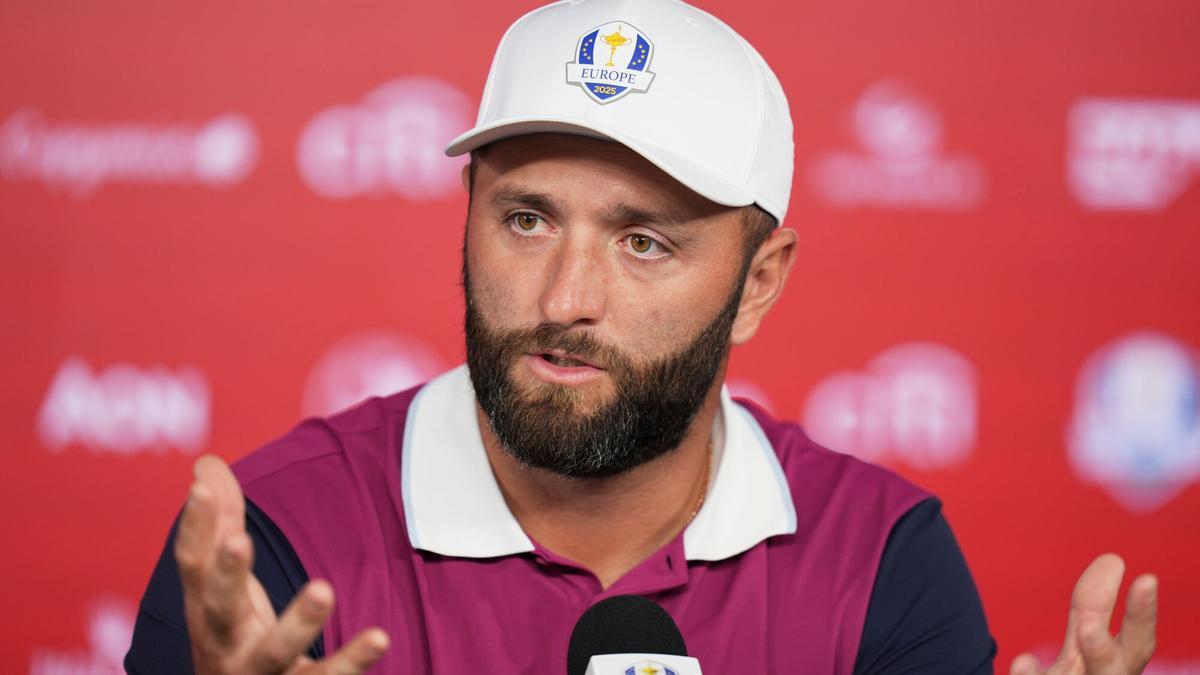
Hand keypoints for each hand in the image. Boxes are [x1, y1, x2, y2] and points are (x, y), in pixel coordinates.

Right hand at [176, 455, 389, 673]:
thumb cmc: (232, 638)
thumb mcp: (221, 586)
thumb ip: (221, 525)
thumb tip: (206, 463)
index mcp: (206, 610)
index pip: (193, 566)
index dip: (195, 527)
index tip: (201, 488)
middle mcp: (224, 644)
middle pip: (220, 610)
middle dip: (227, 576)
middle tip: (238, 540)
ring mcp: (259, 674)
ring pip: (274, 652)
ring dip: (297, 623)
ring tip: (322, 589)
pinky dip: (352, 662)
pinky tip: (380, 638)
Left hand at [1010, 553, 1156, 674]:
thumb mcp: (1083, 649)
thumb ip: (1093, 609)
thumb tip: (1114, 559)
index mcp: (1111, 673)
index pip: (1135, 647)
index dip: (1141, 616)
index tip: (1145, 577)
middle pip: (1114, 673)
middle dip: (1105, 653)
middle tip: (1091, 627)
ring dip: (1085, 662)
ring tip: (1080, 635)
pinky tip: (1022, 661)